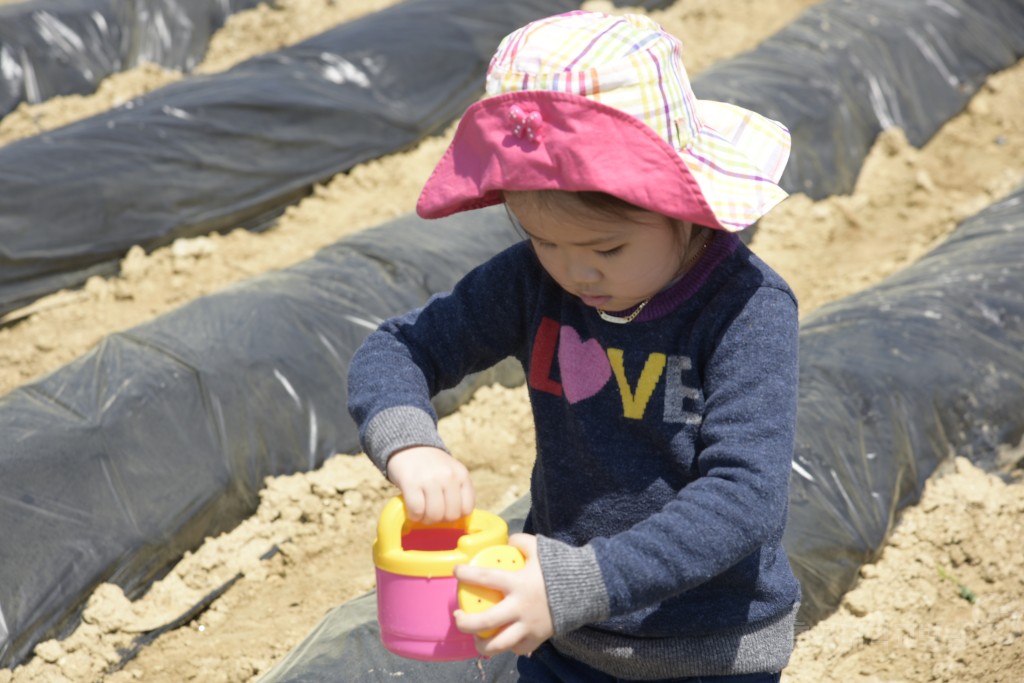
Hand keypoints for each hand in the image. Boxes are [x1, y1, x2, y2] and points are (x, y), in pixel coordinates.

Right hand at [385, 446, 473, 523]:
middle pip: (451, 515)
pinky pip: (417, 510)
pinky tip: (412, 511)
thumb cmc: (431, 466)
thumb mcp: (452, 472)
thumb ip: (457, 491)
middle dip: (440, 519)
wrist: (408, 446)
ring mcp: (430, 479)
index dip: (456, 515)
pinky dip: (414, 516)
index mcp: (462, 474)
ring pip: (434, 515)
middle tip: (432, 513)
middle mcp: (448, 476)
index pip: (467, 508)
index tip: (447, 512)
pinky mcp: (411, 483)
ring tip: (422, 513)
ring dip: (426, 519)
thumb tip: (457, 521)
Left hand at [453, 534, 553, 656]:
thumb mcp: (541, 548)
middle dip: (465, 622)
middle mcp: (520, 608)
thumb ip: (522, 542)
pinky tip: (502, 640)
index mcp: (518, 583)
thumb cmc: (561, 567)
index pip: (485, 577)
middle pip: (485, 622)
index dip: (467, 574)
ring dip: (482, 645)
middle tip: (457, 616)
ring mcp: (528, 626)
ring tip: (476, 639)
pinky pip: (518, 648)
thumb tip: (508, 540)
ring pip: (499, 645)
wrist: (588, 588)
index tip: (456, 571)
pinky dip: (508, 646)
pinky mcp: (538, 638)